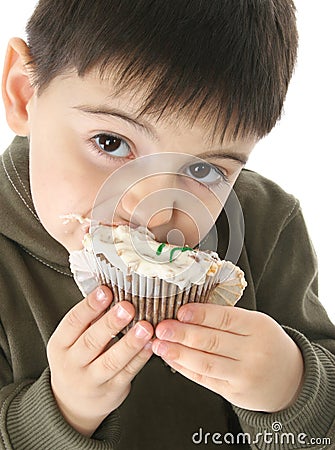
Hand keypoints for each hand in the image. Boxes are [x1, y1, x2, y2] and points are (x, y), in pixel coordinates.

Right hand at [47, 286, 153, 435]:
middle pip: (91, 342)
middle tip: (127, 307)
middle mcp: (72, 364)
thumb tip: (111, 291)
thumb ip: (89, 320)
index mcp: (60, 345)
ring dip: (130, 343)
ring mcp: (91, 380)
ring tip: (145, 327)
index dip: (89, 306)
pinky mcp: (111, 391)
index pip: (73, 322)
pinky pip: (128, 373)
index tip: (106, 291)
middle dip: (111, 323)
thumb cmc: (76, 360)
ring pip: (111, 361)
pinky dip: (140, 358)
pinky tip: (150, 345)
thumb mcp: (71, 340)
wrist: (73, 404)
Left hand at [152, 304, 303, 412]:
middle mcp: (253, 352)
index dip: (200, 315)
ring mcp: (244, 375)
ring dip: (178, 353)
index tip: (180, 311)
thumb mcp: (256, 324)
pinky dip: (185, 369)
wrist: (291, 379)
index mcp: (258, 327)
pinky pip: (205, 379)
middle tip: (162, 328)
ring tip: (160, 345)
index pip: (225, 318)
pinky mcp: (235, 393)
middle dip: (182, 334)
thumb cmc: (268, 344)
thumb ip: (228, 319)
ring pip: (205, 363)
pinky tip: (172, 360)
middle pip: (212, 341)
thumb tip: (188, 313)